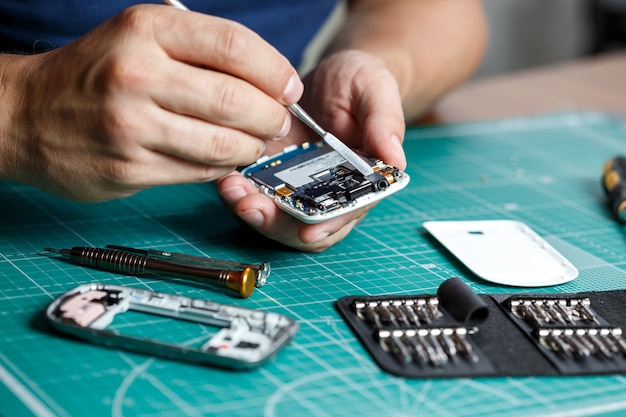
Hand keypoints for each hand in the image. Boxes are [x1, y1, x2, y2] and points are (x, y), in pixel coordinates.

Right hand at [0, 4, 302, 201]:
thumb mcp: (139, 36)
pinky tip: (223, 159)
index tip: (289, 87)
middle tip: (277, 121)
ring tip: (254, 143)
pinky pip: (199, 171)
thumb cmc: (95, 73)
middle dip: (271, 116)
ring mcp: (132, 125)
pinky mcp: (129, 168)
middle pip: (236, 99)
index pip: (235, 46)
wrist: (25, 113)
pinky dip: (222, 166)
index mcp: (146, 29)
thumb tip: (269, 79)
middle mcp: (138, 74)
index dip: (274, 70)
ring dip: (252, 147)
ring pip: (223, 143)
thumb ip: (199, 49)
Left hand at [217, 50, 406, 251]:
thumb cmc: (360, 83)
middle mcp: (328, 191)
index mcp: (362, 180)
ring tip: (232, 189)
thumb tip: (394, 159)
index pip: (347, 212)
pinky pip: (254, 192)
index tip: (307, 229)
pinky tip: (225, 175)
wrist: (332, 75)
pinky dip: (237, 191)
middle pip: (305, 224)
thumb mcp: (375, 89)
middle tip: (251, 206)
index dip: (329, 224)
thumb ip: (385, 121)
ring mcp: (297, 185)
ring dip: (251, 211)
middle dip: (277, 223)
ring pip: (275, 215)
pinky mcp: (272, 173)